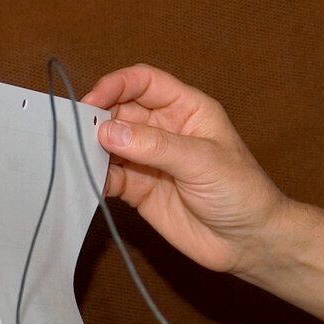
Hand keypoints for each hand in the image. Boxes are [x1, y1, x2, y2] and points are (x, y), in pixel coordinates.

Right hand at [83, 65, 288, 276]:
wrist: (248, 241)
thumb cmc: (242, 192)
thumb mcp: (203, 161)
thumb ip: (156, 146)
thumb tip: (108, 130)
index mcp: (187, 109)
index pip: (145, 82)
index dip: (117, 84)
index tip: (93, 100)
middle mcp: (165, 129)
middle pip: (120, 111)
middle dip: (96, 118)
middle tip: (75, 132)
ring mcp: (149, 159)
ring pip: (109, 143)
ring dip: (90, 148)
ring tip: (74, 156)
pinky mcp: (138, 189)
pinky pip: (108, 176)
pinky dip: (93, 176)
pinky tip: (85, 179)